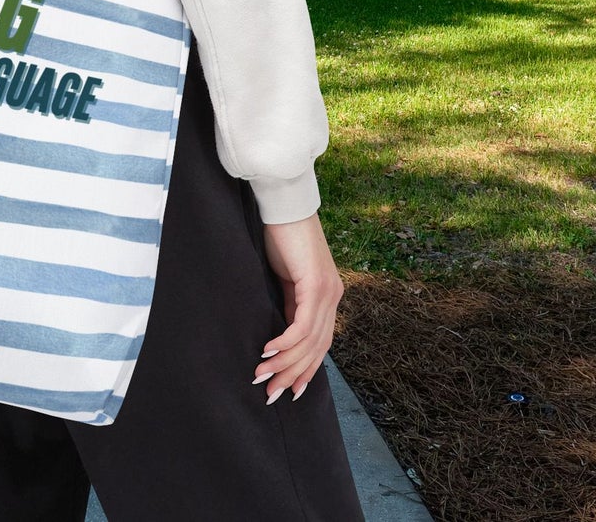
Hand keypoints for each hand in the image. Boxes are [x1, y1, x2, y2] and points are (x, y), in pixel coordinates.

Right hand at [252, 212, 342, 404]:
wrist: (283, 201)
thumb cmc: (280, 233)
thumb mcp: (284, 275)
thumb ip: (287, 301)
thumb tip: (278, 331)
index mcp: (328, 295)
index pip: (320, 343)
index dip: (305, 369)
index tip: (289, 390)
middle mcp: (333, 296)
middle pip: (317, 349)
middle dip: (293, 375)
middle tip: (271, 394)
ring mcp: (327, 291)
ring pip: (309, 342)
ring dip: (284, 364)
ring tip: (262, 377)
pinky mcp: (315, 284)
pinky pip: (301, 325)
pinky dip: (284, 343)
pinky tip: (267, 352)